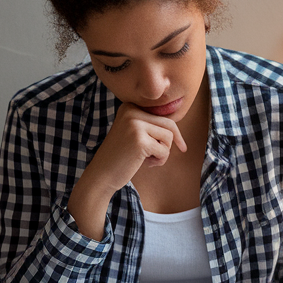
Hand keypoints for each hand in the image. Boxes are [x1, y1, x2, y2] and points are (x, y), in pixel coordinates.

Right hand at [68, 104, 185, 238]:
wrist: (101, 175)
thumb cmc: (121, 157)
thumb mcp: (134, 134)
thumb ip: (151, 126)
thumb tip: (177, 127)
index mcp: (129, 107)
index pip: (162, 115)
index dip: (173, 133)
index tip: (182, 146)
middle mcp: (131, 111)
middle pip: (168, 124)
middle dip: (171, 143)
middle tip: (161, 158)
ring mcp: (135, 125)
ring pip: (169, 137)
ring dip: (163, 152)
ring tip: (148, 160)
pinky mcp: (140, 141)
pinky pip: (164, 150)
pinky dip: (160, 160)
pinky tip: (146, 164)